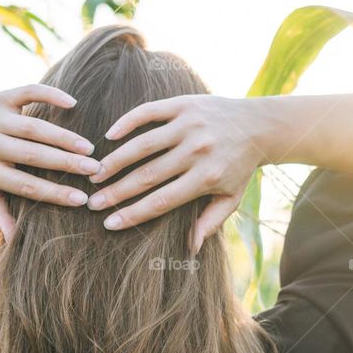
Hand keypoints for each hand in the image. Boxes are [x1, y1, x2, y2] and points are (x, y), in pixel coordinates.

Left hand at [0, 85, 100, 240]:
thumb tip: (16, 242)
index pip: (27, 185)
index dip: (55, 194)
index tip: (81, 200)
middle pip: (34, 155)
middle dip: (67, 164)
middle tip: (96, 170)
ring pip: (34, 128)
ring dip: (65, 137)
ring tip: (89, 147)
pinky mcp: (0, 97)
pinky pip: (28, 92)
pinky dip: (51, 95)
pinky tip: (73, 104)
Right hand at [86, 95, 262, 251]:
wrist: (259, 124)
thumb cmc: (240, 167)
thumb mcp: (231, 198)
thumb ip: (210, 222)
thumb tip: (190, 248)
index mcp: (206, 177)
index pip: (162, 201)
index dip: (133, 214)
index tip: (110, 224)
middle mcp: (196, 151)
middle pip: (147, 176)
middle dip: (116, 192)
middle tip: (92, 203)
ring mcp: (189, 125)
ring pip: (143, 145)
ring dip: (115, 160)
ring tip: (94, 174)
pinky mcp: (184, 104)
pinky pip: (149, 112)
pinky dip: (127, 122)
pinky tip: (109, 136)